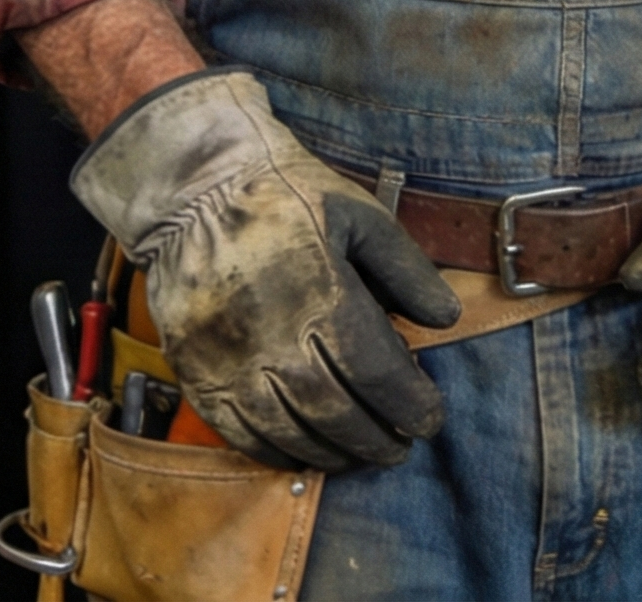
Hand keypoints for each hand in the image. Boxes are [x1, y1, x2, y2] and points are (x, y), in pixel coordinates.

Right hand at [71, 69, 461, 469]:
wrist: (195, 188)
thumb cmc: (286, 194)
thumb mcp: (359, 213)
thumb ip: (406, 268)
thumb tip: (447, 319)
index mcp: (322, 296)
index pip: (377, 374)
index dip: (409, 405)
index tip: (429, 419)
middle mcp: (275, 340)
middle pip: (337, 414)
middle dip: (377, 440)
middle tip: (400, 447)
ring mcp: (230, 363)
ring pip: (290, 433)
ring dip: (333, 453)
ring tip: (359, 453)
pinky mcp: (197, 374)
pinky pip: (240, 434)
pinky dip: (277, 453)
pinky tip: (303, 451)